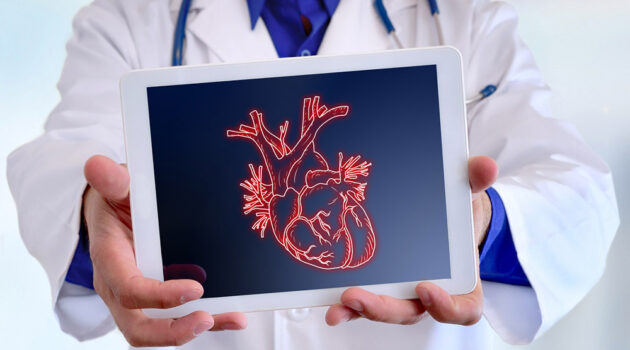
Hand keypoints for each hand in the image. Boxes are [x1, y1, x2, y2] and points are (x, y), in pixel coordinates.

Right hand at [83, 155, 246, 346]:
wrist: (114, 209)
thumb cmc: (116, 199)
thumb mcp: (115, 186)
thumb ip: (112, 181)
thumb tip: (98, 165)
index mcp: (110, 260)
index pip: (128, 289)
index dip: (158, 296)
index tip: (194, 289)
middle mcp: (120, 287)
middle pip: (138, 326)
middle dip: (172, 331)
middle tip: (206, 319)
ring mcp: (139, 298)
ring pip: (161, 328)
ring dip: (196, 328)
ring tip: (232, 318)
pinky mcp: (157, 300)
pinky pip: (177, 319)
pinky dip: (208, 320)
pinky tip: (234, 316)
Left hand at [325, 155, 497, 326]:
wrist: (440, 214)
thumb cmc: (455, 211)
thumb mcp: (465, 193)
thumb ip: (473, 181)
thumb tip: (485, 166)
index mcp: (461, 281)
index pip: (464, 309)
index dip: (448, 307)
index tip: (426, 288)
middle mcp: (430, 294)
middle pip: (412, 312)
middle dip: (385, 309)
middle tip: (359, 296)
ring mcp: (403, 293)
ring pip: (385, 311)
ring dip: (359, 309)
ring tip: (339, 303)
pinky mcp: (380, 289)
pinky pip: (365, 301)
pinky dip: (347, 305)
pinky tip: (330, 302)